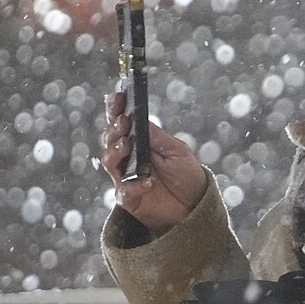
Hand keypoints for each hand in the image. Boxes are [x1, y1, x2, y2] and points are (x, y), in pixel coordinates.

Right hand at [101, 88, 208, 234]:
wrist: (195, 206)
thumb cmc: (187, 175)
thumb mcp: (177, 150)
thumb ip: (156, 136)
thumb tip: (138, 118)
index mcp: (139, 142)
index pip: (121, 123)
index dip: (116, 109)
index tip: (117, 97)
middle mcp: (128, 158)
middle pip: (110, 140)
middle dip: (114, 129)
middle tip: (123, 121)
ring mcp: (126, 178)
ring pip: (108, 161)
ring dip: (115, 151)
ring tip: (127, 145)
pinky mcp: (129, 199)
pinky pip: (123, 191)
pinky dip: (133, 185)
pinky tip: (148, 182)